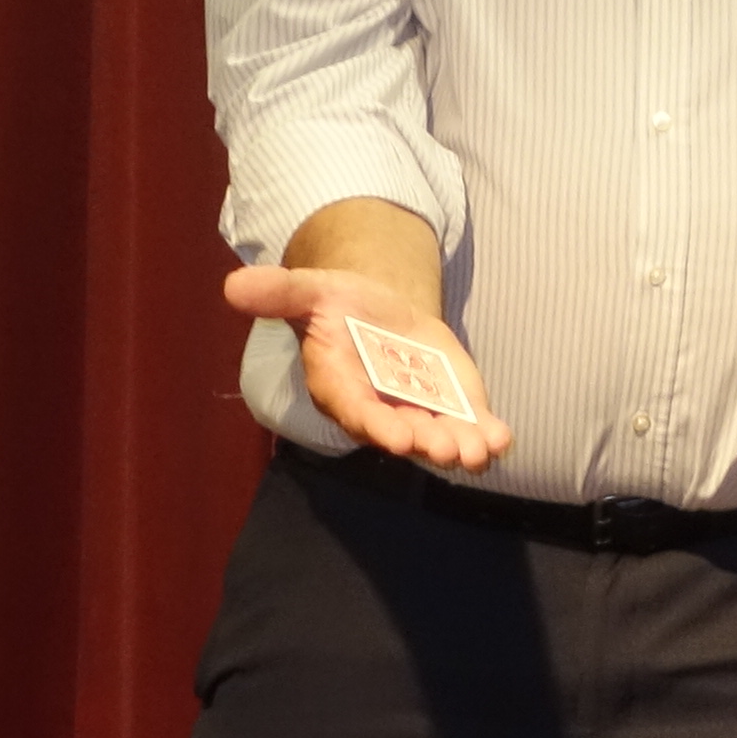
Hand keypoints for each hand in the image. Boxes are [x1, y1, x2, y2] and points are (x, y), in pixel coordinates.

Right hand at [224, 252, 512, 474]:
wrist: (379, 311)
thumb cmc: (338, 305)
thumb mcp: (311, 290)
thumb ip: (280, 293)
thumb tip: (233, 286)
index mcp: (341, 389)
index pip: (358, 414)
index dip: (377, 426)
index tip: (398, 436)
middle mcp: (380, 411)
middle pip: (403, 433)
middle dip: (425, 442)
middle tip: (445, 449)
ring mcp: (420, 411)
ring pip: (440, 437)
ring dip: (460, 447)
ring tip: (481, 451)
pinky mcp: (452, 404)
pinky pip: (469, 425)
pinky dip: (487, 434)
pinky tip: (503, 437)